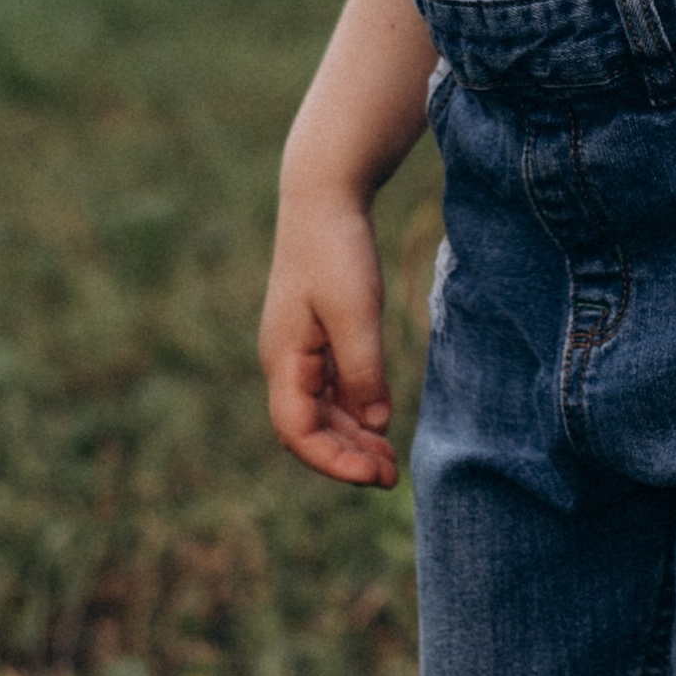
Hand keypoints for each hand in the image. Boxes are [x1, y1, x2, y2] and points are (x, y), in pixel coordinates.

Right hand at [260, 186, 399, 485]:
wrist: (323, 197)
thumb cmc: (335, 250)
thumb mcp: (356, 312)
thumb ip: (364, 370)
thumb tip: (376, 423)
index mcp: (284, 359)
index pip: (298, 432)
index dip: (332, 462)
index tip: (372, 476)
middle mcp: (285, 362)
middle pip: (310, 429)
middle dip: (347, 457)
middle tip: (390, 477)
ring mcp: (299, 351)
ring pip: (321, 413)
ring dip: (352, 439)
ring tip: (389, 461)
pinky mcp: (316, 338)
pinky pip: (331, 389)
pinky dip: (354, 411)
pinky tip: (379, 422)